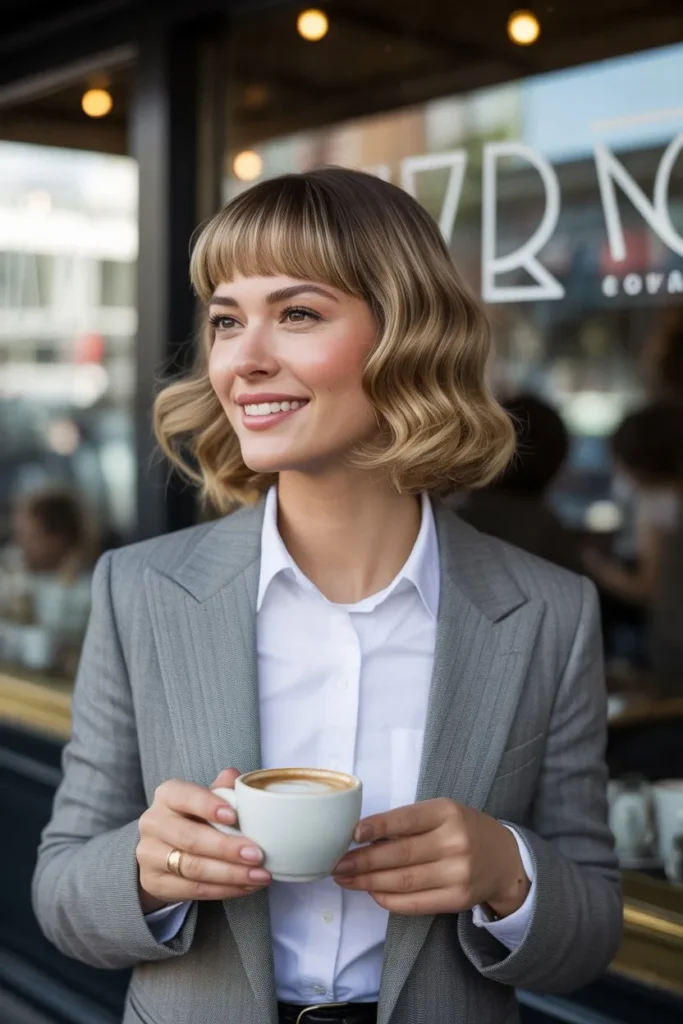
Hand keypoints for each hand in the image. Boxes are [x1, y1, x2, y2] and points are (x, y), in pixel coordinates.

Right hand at [136, 768, 270, 912]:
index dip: (208, 805)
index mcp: (167, 795)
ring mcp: (150, 855)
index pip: (185, 796)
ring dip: (231, 874)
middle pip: (191, 838)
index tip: (234, 816)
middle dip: (227, 848)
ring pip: (193, 868)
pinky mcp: (156, 883)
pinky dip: (225, 889)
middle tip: (257, 854)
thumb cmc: (193, 818)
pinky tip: (247, 886)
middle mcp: (154, 823)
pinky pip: (193, 889)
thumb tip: (235, 777)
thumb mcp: (204, 799)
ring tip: (259, 875)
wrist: (161, 850)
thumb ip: (221, 789)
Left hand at [332, 799, 529, 917]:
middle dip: (363, 861)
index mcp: (447, 812)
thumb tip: (362, 836)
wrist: (504, 860)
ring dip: (369, 882)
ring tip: (346, 879)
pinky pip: (415, 903)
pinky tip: (372, 893)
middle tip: (337, 864)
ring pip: (403, 881)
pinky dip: (389, 899)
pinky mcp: (458, 899)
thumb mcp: (442, 813)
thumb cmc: (463, 830)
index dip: (378, 826)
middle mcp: (455, 842)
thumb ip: (409, 823)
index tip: (353, 834)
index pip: (407, 819)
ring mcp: (458, 873)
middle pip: (400, 855)